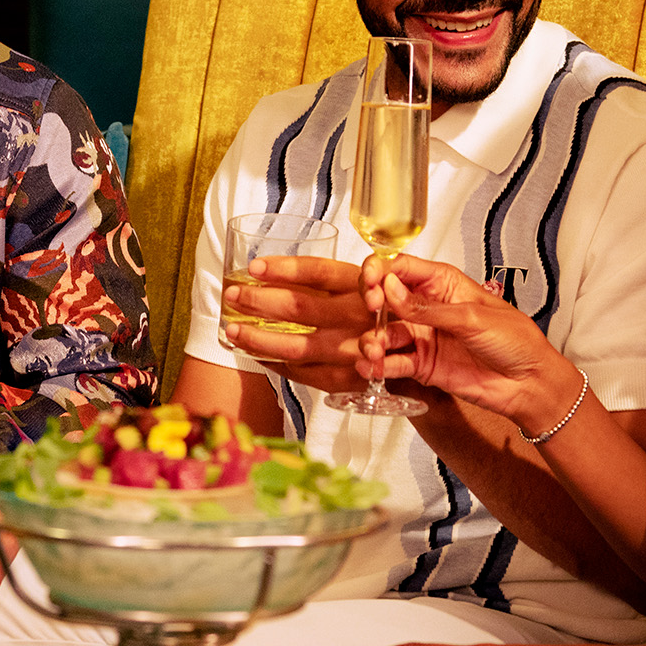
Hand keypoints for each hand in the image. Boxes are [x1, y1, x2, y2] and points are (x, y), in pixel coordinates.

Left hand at [221, 255, 388, 394]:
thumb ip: (327, 278)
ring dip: (259, 339)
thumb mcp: (364, 283)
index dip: (284, 268)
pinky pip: (302, 373)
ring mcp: (353, 350)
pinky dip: (275, 364)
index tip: (254, 266)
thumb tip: (268, 270)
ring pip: (297, 347)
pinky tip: (256, 354)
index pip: (319, 272)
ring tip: (232, 330)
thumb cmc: (379, 311)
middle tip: (232, 295)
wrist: (413, 354)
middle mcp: (359, 317)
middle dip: (260, 301)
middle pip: (302, 308)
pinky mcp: (347, 378)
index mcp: (363, 285)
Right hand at [360, 255, 574, 427]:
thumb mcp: (473, 317)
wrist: (530, 382)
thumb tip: (391, 290)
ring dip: (373, 340)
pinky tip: (371, 368)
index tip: (372, 283)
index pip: (401, 268)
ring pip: (385, 333)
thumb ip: (428, 308)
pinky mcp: (423, 365)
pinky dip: (378, 366)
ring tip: (373, 350)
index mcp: (444, 284)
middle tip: (373, 312)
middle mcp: (429, 308)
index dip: (381, 271)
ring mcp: (424, 337)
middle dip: (372, 303)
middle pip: (385, 298)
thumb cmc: (516, 341)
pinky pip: (394, 363)